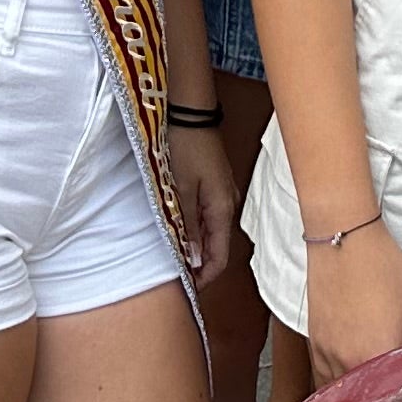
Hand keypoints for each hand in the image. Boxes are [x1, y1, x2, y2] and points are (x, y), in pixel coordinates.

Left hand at [164, 124, 239, 286]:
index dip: (205, 277)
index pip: (220, 257)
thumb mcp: (181, 189)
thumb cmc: (186, 147)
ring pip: (212, 232)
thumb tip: (193, 258)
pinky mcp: (215, 185)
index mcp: (222, 209)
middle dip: (199, 265)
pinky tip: (179, 231)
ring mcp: (223, 194)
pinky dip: (196, 229)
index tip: (188, 289)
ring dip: (196, 247)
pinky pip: (208, 216)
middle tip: (176, 276)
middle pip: (217, 247)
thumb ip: (187, 225)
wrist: (192, 112)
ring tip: (174, 256)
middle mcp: (228, 205)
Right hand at [300, 218, 401, 389]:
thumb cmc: (382, 267)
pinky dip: (340, 388)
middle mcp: (347, 363)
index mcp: (377, 356)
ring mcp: (326, 356)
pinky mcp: (314, 346)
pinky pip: (325, 381)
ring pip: (344, 397)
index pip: (395, 400)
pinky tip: (353, 382)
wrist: (343, 238)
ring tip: (378, 397)